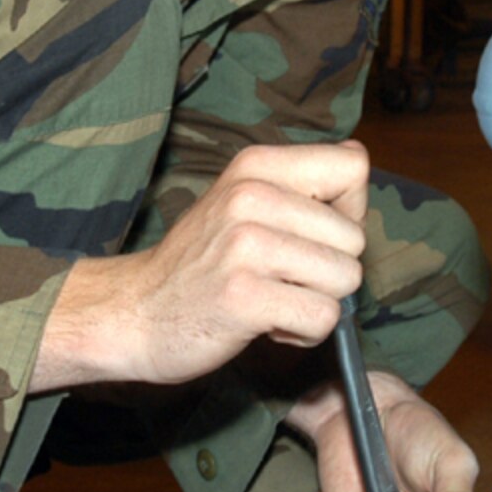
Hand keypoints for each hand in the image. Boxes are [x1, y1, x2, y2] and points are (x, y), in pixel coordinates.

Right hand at [35, 142, 369, 390]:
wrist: (134, 311)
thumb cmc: (200, 262)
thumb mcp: (242, 199)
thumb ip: (299, 182)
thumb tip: (357, 157)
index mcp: (256, 166)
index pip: (353, 169)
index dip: (348, 210)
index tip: (311, 235)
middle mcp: (251, 197)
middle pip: (355, 238)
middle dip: (329, 270)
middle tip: (281, 279)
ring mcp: (245, 247)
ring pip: (344, 279)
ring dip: (317, 303)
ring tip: (273, 299)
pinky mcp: (244, 298)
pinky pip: (322, 317)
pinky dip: (303, 333)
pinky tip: (267, 324)